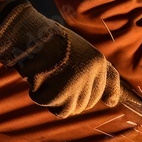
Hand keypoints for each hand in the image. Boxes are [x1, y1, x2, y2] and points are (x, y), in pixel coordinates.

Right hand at [0, 0, 119, 116]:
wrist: (29, 32)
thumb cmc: (52, 43)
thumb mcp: (80, 53)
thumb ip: (95, 74)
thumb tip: (113, 102)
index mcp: (99, 62)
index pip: (108, 91)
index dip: (102, 96)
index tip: (101, 99)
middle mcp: (92, 73)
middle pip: (84, 105)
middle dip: (68, 97)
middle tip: (54, 78)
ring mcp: (76, 84)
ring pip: (68, 109)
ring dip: (53, 98)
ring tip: (46, 78)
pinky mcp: (59, 92)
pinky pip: (52, 107)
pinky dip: (41, 97)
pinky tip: (37, 80)